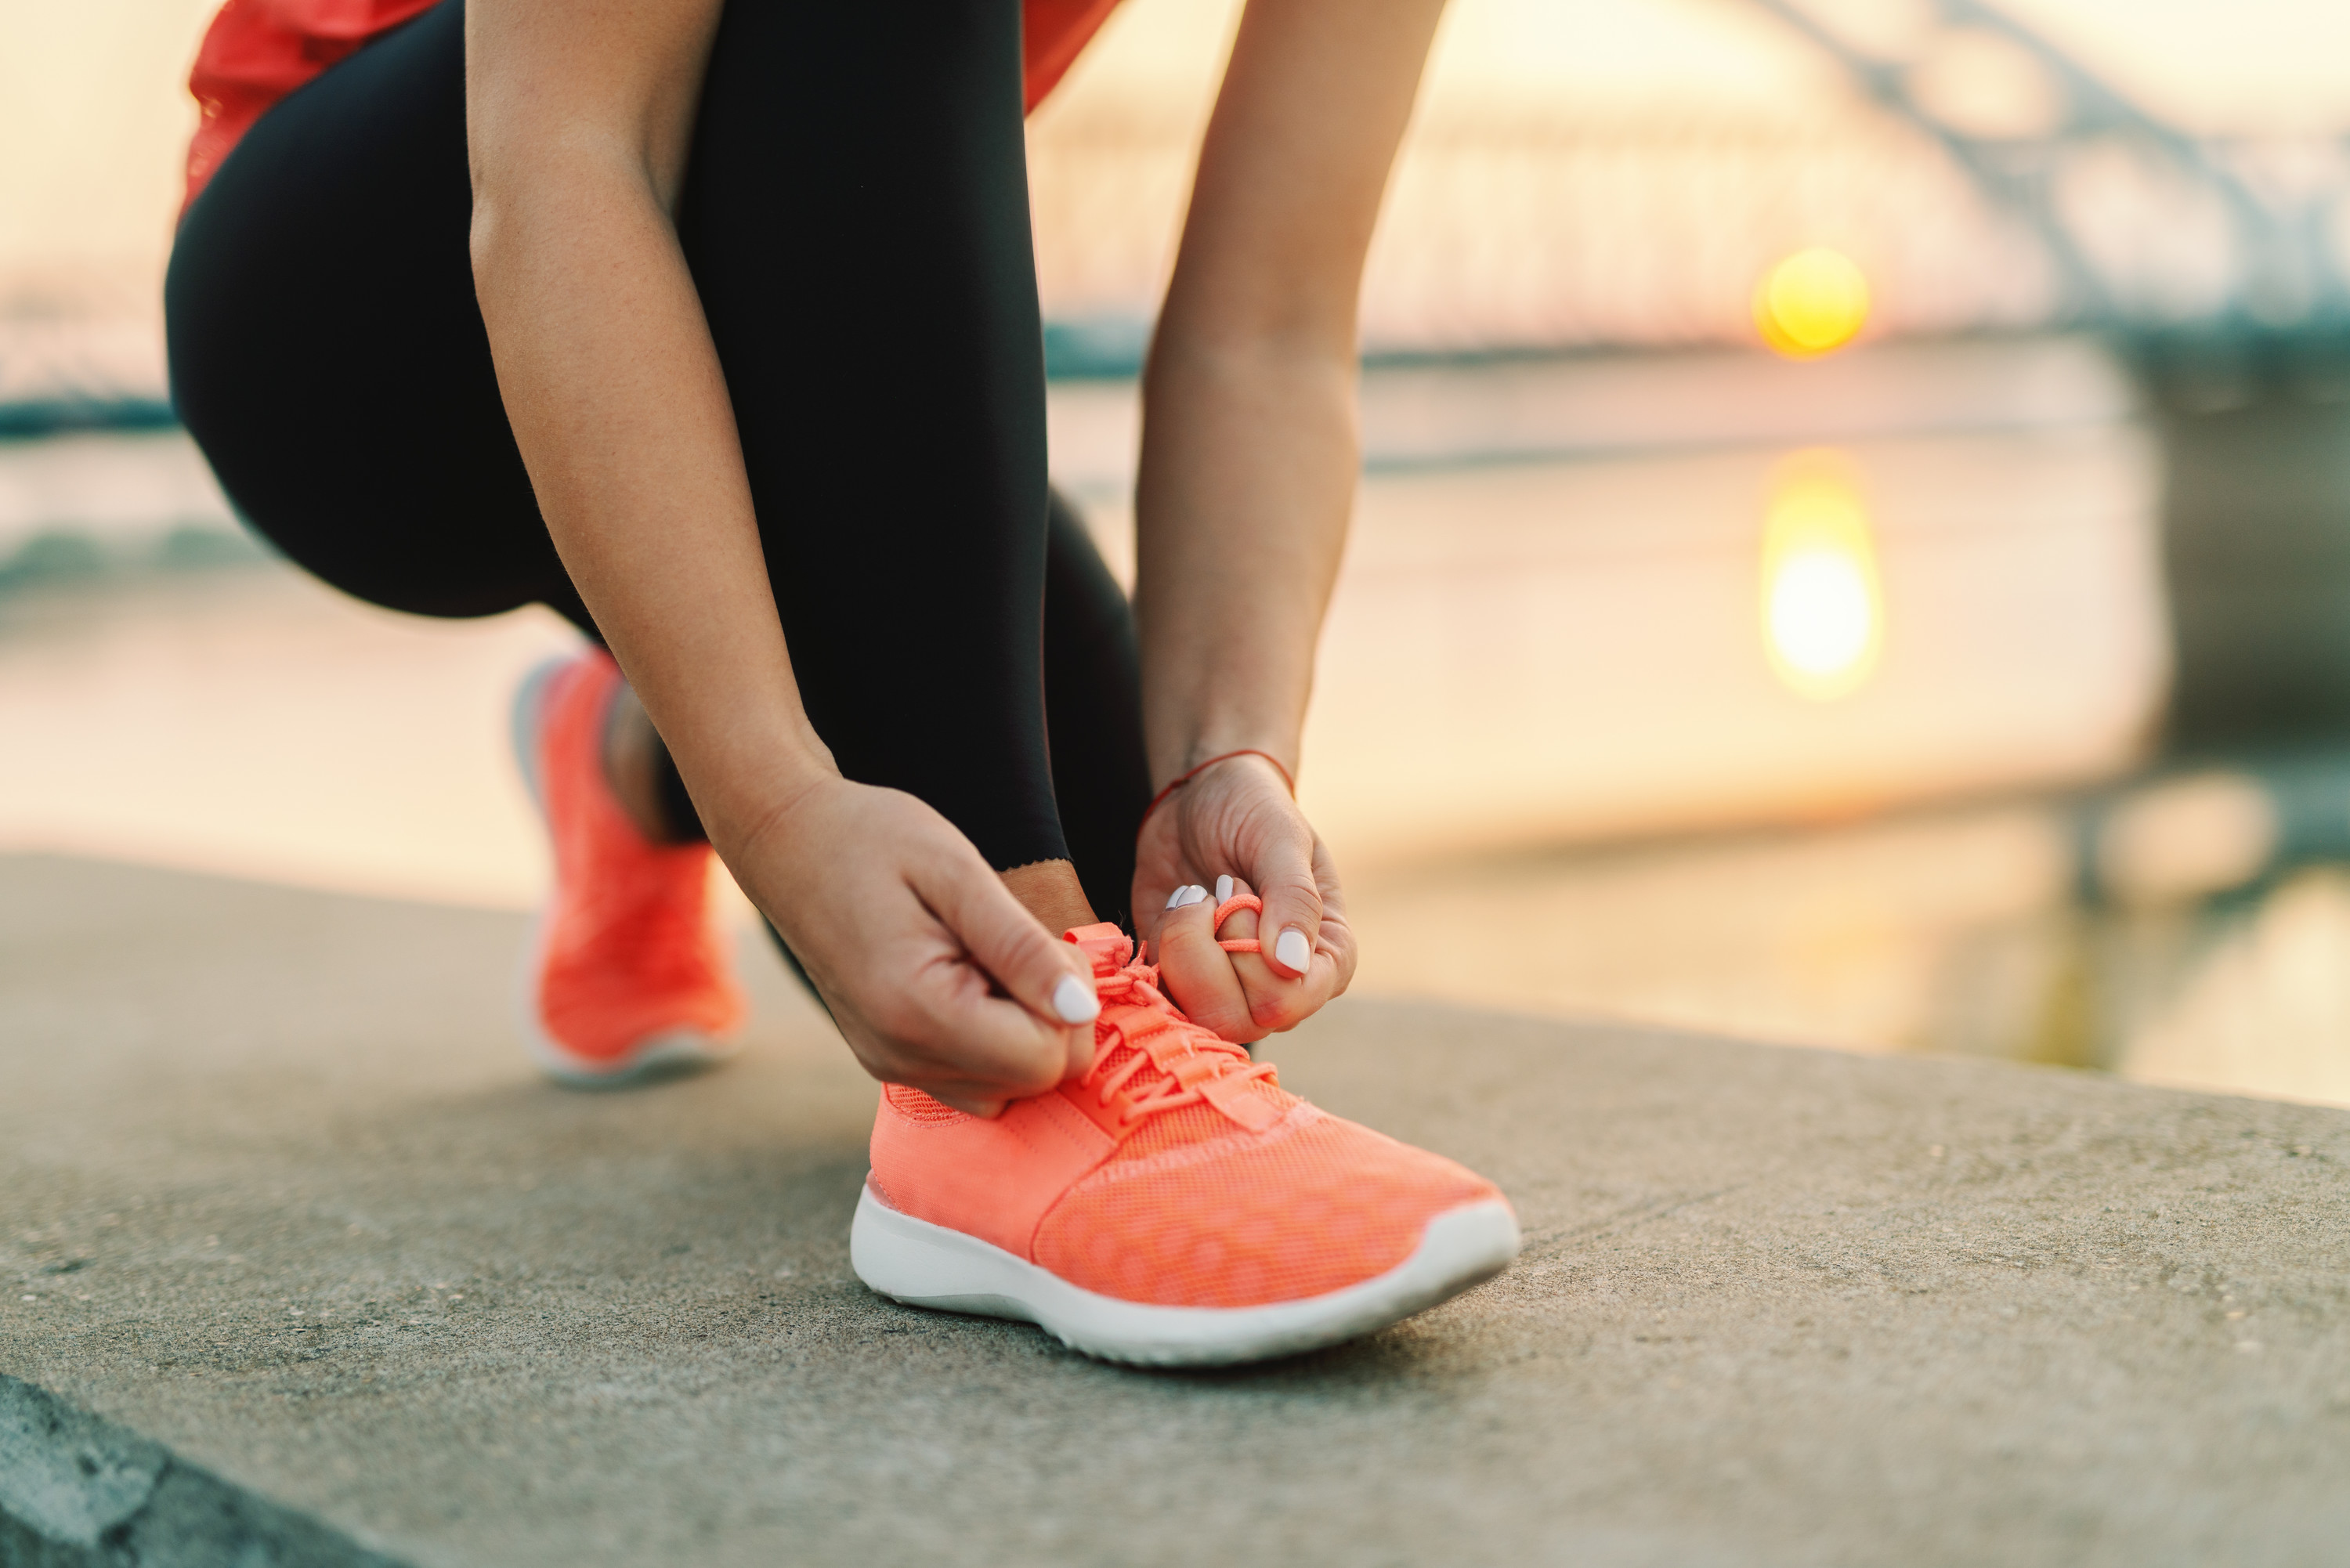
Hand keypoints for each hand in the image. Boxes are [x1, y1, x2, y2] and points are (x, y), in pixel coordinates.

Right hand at [727, 775, 1099, 1115]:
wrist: (789, 842)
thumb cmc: (871, 839)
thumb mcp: (956, 871)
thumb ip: (1021, 946)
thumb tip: (1084, 1007)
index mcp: (916, 1012)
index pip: (1043, 1059)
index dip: (1068, 1001)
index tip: (1039, 941)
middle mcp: (901, 1057)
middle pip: (1035, 1080)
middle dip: (1053, 1015)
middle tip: (1018, 943)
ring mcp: (893, 1066)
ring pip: (1010, 1086)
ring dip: (1026, 1027)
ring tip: (990, 957)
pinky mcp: (892, 1061)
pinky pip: (977, 1080)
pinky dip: (997, 1039)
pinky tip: (975, 981)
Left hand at [1131, 753, 1355, 1042]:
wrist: (1203, 797)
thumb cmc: (1254, 811)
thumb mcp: (1281, 837)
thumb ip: (1294, 897)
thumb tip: (1291, 966)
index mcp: (1327, 961)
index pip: (1285, 1001)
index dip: (1247, 952)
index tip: (1239, 890)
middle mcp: (1283, 989)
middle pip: (1235, 1019)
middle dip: (1204, 948)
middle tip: (1211, 892)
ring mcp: (1230, 992)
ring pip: (1191, 1015)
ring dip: (1177, 944)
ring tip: (1193, 897)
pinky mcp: (1183, 983)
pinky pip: (1157, 994)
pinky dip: (1156, 947)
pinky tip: (1177, 907)